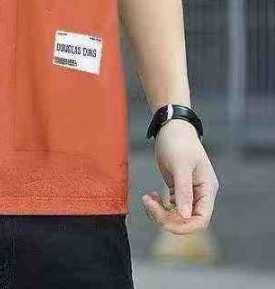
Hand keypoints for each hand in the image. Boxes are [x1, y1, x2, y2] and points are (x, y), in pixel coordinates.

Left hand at [142, 118, 218, 233]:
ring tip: (147, 199)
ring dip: (159, 212)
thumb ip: (183, 190)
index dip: (184, 226)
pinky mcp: (177, 189)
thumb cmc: (179, 141)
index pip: (201, 220)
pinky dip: (159, 206)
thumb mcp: (180, 165)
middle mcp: (200, 194)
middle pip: (186, 220)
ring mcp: (188, 192)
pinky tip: (151, 196)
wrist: (172, 127)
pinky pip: (170, 207)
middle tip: (148, 203)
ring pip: (176, 215)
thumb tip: (184, 216)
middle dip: (166, 217)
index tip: (163, 221)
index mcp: (207, 190)